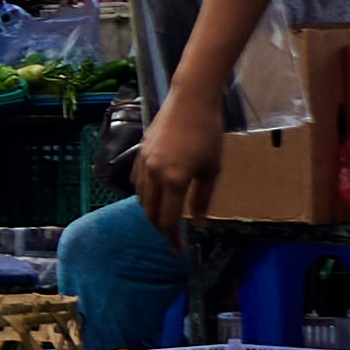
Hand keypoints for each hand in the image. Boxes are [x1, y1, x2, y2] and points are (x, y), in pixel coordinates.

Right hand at [135, 79, 225, 234]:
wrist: (191, 101)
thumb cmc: (208, 133)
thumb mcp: (212, 169)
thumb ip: (202, 199)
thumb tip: (197, 223)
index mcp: (173, 180)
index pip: (167, 220)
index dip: (173, 239)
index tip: (179, 249)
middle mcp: (153, 174)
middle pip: (150, 213)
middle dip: (160, 229)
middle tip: (173, 236)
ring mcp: (144, 162)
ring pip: (141, 198)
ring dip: (151, 212)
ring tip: (165, 216)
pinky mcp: (140, 152)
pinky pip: (137, 182)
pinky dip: (144, 195)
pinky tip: (156, 194)